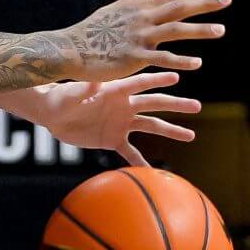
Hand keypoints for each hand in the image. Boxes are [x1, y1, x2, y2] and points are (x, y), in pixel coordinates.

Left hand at [29, 71, 201, 166]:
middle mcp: (124, 105)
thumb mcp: (71, 93)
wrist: (51, 115)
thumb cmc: (60, 98)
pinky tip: (154, 172)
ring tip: (190, 136)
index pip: (140, 83)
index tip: (177, 77)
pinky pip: (130, 152)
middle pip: (154, 104)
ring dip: (170, 131)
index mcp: (115, 90)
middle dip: (175, 105)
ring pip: (150, 126)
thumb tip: (93, 83)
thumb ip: (84, 89)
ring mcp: (121, 122)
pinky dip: (140, 161)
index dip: (157, 80)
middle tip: (197, 107)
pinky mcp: (113, 139)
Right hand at [58, 0, 230, 82]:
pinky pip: (161, 58)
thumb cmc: (89, 32)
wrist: (69, 50)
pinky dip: (180, 60)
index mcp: (137, 7)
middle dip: (204, 3)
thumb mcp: (112, 11)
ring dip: (199, 30)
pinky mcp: (133, 57)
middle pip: (178, 7)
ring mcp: (138, 37)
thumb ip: (132, 1)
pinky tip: (197, 63)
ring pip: (174, 30)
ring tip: (221, 30)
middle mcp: (141, 18)